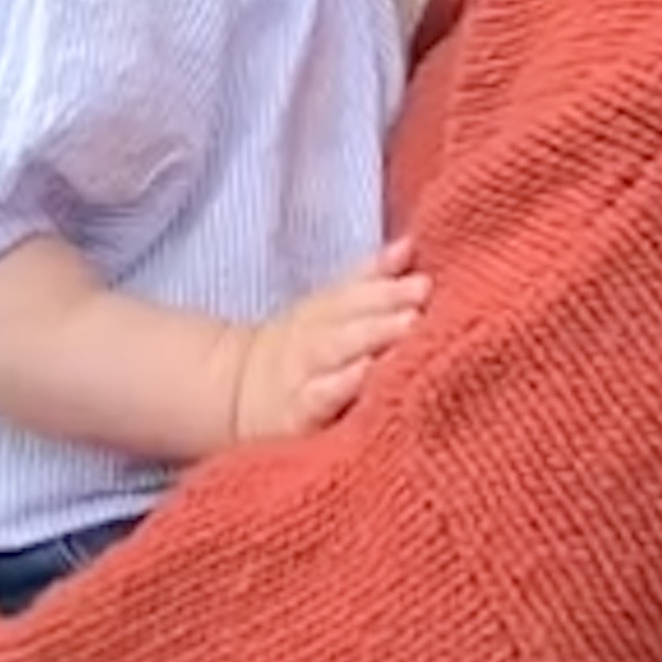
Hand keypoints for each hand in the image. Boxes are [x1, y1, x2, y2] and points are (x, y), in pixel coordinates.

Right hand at [230, 235, 429, 442]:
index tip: (425, 282)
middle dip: (387, 305)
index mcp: (325, 313)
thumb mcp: (328, 309)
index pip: (356, 293)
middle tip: (423, 294)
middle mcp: (315, 340)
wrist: (236, 395)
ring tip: (409, 324)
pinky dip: (339, 385)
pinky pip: (318, 398)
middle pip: (351, 318)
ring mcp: (304, 376)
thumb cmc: (302, 352)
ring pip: (336, 350)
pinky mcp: (297, 415)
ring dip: (372, 335)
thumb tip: (409, 246)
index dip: (387, 286)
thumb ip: (369, 279)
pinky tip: (365, 373)